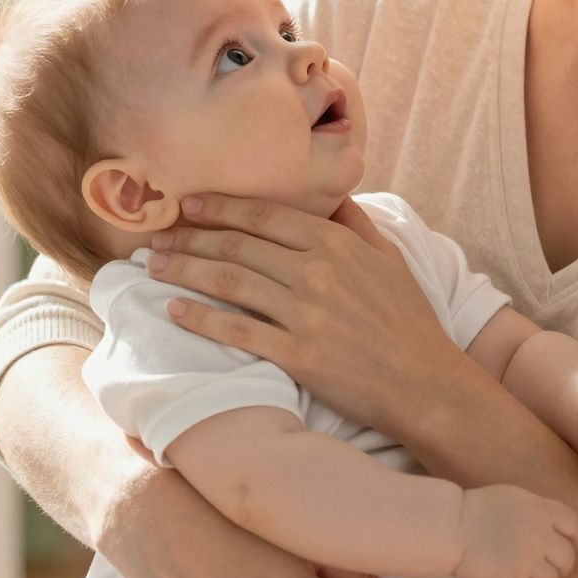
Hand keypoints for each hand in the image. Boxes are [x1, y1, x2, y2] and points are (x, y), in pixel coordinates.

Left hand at [148, 193, 457, 435]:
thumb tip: (334, 194)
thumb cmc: (408, 321)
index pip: (264, 216)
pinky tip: (174, 309)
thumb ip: (356, 224)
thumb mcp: (389, 259)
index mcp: (337, 244)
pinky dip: (200, 318)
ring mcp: (305, 314)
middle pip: (238, 246)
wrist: (424, 382)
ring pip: (230, 283)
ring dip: (185, 271)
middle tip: (156, 237)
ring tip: (153, 267)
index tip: (188, 205)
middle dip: (190, 238)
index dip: (220, 208)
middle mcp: (317, 272)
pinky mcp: (296, 355)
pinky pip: (236, 331)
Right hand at [453, 484, 577, 577]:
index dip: (573, 542)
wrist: (450, 526)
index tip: (564, 549)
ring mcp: (528, 557)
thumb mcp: (514, 498)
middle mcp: (540, 532)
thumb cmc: (474, 511)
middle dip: (558, 570)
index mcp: (541, 509)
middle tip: (542, 574)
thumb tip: (550, 527)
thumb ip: (536, 511)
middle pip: (567, 559)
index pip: (574, 527)